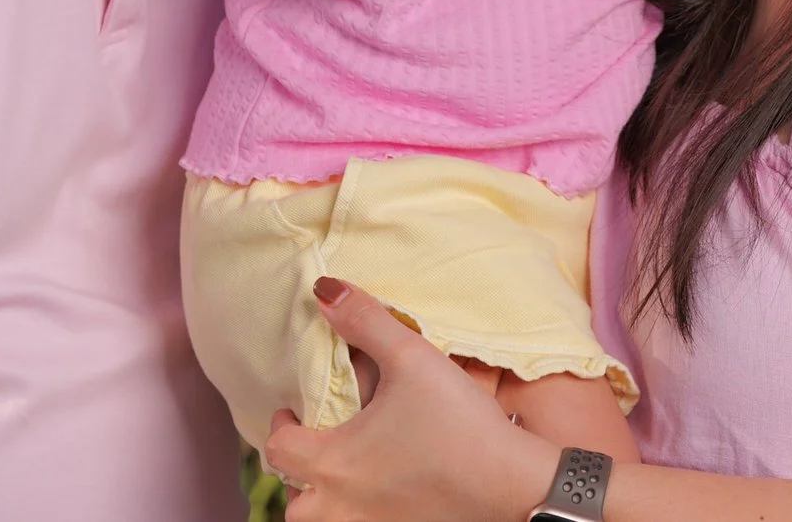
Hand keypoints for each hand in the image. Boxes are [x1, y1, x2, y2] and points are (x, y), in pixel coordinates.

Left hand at [264, 278, 557, 521]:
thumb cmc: (458, 423)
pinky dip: (354, 511)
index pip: (280, 448)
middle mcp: (344, 505)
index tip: (293, 409)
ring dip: (320, 499)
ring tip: (341, 472)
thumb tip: (325, 291)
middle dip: (295, 475)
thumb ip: (365, 322)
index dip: (281, 424)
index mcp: (335, 463)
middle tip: (313, 445)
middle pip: (293, 502)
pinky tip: (377, 488)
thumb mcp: (411, 358)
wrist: (511, 483)